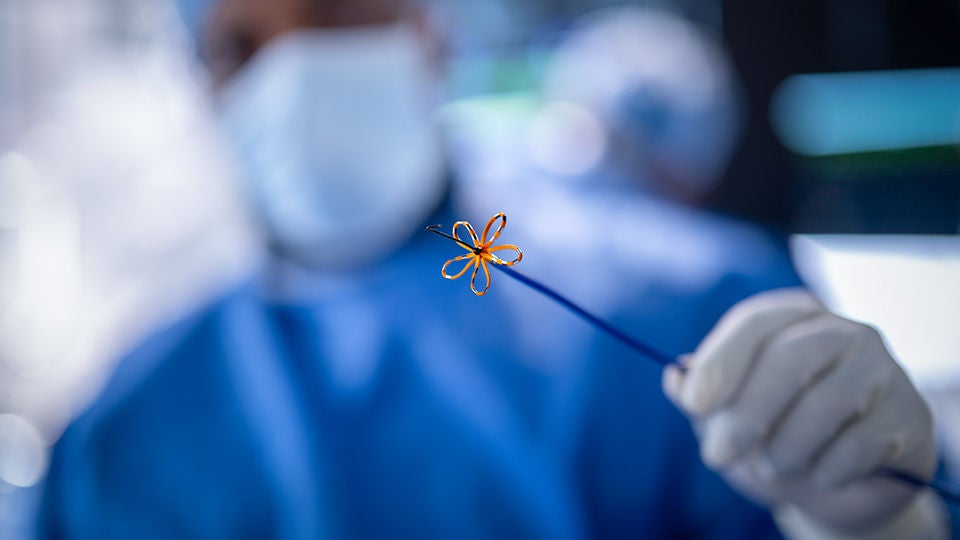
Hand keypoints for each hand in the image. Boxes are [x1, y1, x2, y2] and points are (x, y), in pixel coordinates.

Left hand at [664, 289, 938, 536]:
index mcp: (791, 319)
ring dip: (785, 450)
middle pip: (789, 358)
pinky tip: (820, 475)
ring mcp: (882, 368)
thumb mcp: (729, 420)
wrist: (842, 487)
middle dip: (746, 414)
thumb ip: (700, 398)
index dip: (721, 362)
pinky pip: (859, 444)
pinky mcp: (909, 413)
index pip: (754, 324)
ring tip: (773, 467)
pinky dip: (826, 470)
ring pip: (825, 404)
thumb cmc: (775, 439)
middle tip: (716, 456)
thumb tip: (673, 377)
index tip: (694, 404)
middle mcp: (842, 331)